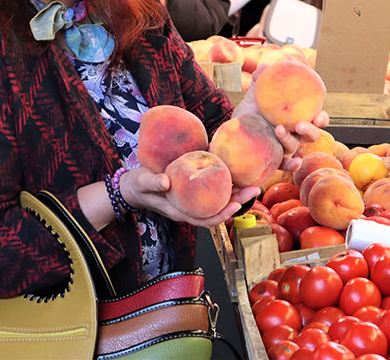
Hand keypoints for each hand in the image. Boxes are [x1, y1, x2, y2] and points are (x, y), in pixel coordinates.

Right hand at [120, 167, 260, 227]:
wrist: (134, 185)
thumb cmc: (138, 186)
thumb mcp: (143, 182)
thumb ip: (153, 182)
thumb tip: (165, 181)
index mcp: (182, 211)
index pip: (206, 219)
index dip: (223, 215)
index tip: (237, 206)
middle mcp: (192, 207)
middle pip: (219, 209)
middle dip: (239, 202)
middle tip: (255, 189)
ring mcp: (195, 199)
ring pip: (220, 199)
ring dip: (237, 192)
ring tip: (253, 181)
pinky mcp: (195, 189)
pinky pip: (214, 188)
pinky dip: (226, 181)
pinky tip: (236, 170)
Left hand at [233, 63, 329, 171]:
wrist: (231, 131)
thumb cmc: (248, 113)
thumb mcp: (253, 97)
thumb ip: (261, 81)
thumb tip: (266, 66)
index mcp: (294, 118)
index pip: (314, 118)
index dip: (321, 119)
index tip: (319, 117)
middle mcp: (292, 133)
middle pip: (310, 135)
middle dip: (311, 130)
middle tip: (301, 125)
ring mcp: (283, 147)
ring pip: (295, 147)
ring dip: (290, 140)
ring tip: (278, 129)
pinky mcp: (273, 159)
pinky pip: (285, 164)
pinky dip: (292, 165)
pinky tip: (294, 163)